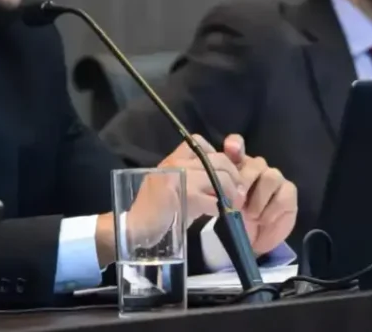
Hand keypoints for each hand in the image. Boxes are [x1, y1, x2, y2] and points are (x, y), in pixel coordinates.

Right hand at [116, 135, 245, 254]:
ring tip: (230, 206)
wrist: (134, 227)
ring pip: (220, 180)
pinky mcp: (185, 197)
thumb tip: (225, 178)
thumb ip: (194, 176)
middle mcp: (177, 163)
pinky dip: (220, 210)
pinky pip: (214, 201)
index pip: (201, 143)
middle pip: (219, 161)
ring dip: (231, 195)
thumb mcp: (173, 184)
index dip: (220, 157)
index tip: (225, 175)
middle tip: (237, 195)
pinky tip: (216, 215)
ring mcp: (180, 178)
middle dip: (234, 178)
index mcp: (174, 158)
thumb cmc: (155, 209)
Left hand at [222, 135, 297, 255]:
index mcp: (237, 166)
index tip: (230, 149)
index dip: (235, 145)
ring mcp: (274, 178)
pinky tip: (263, 220)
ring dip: (258, 199)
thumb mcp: (220, 203)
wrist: (252, 240)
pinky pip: (283, 194)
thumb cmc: (235, 218)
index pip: (237, 145)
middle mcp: (256, 168)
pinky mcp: (289, 191)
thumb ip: (216, 187)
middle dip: (245, 182)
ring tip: (251, 216)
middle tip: (237, 203)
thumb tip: (210, 181)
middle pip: (255, 163)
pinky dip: (271, 210)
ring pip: (270, 176)